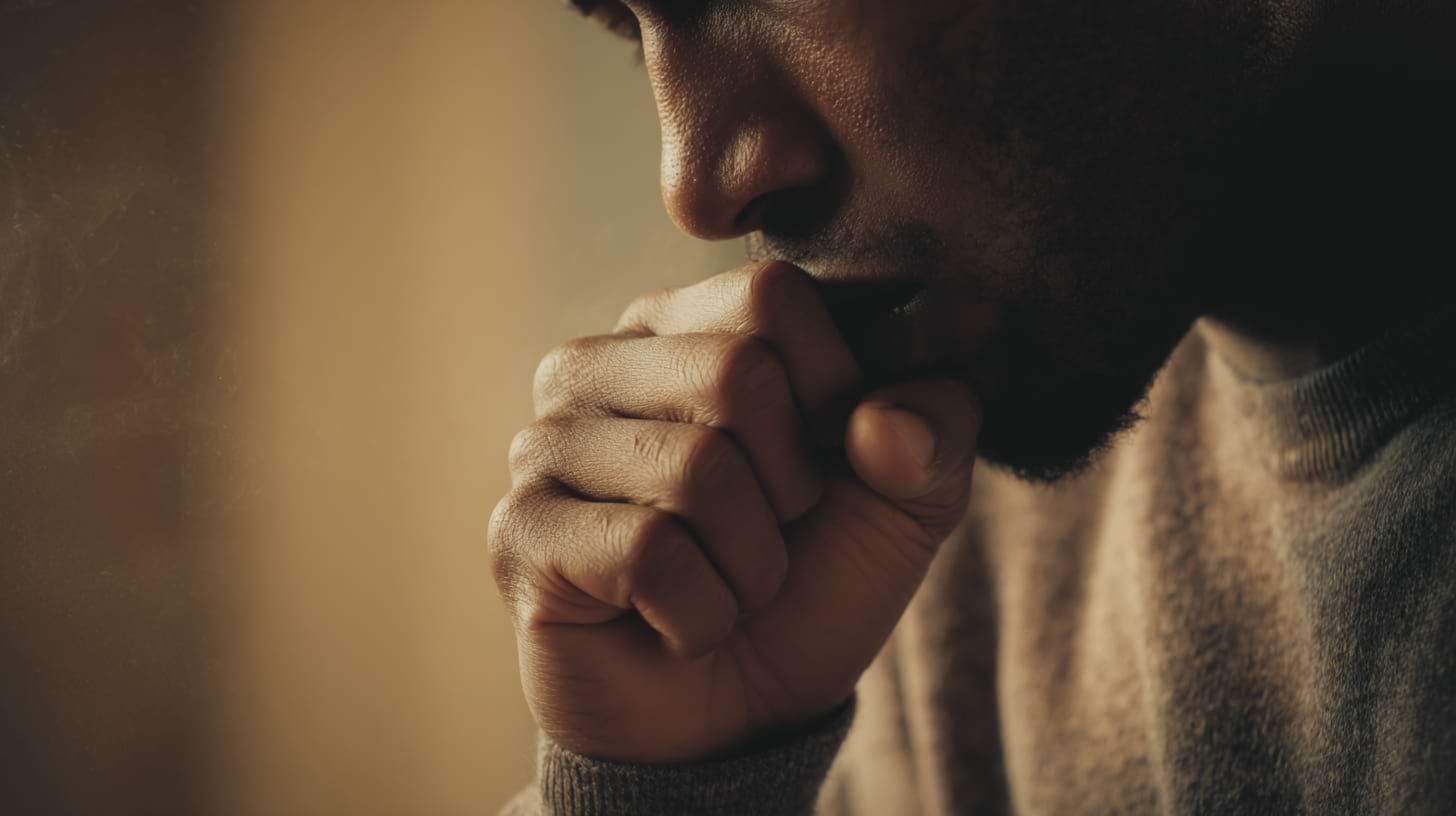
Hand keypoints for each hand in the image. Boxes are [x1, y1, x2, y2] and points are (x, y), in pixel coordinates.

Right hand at [490, 261, 980, 762]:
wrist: (736, 719)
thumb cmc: (809, 584)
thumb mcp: (906, 501)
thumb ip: (934, 432)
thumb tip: (883, 421)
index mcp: (685, 328)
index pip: (772, 294)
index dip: (834, 387)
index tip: (829, 457)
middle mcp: (600, 366)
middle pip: (736, 372)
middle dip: (792, 486)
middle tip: (769, 533)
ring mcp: (545, 445)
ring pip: (696, 468)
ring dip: (752, 563)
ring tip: (724, 583)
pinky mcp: (518, 532)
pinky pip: (647, 554)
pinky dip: (702, 613)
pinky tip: (676, 625)